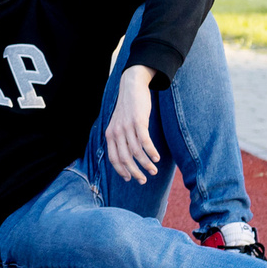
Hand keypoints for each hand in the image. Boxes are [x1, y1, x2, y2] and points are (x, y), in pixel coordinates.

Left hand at [102, 66, 162, 182]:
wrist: (131, 87)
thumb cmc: (127, 108)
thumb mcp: (118, 123)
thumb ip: (120, 138)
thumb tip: (127, 156)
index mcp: (110, 135)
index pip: (113, 158)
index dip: (121, 171)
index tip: (129, 178)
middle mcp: (116, 132)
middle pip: (125, 159)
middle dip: (135, 172)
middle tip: (143, 180)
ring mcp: (127, 127)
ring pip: (136, 152)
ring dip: (146, 164)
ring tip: (154, 171)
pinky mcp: (138, 122)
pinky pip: (145, 142)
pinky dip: (151, 152)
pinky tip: (157, 158)